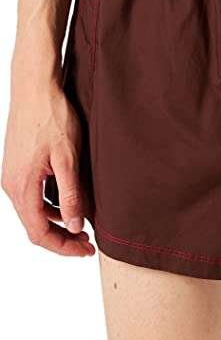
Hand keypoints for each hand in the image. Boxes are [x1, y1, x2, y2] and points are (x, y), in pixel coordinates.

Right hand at [2, 84, 94, 256]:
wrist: (35, 88)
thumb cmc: (52, 118)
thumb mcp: (68, 158)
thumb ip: (71, 194)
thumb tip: (76, 226)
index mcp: (22, 187)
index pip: (40, 233)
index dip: (64, 247)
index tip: (87, 250)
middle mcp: (12, 185)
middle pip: (35, 224)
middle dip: (63, 237)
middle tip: (89, 241)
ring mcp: (13, 174)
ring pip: (34, 209)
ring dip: (58, 220)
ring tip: (84, 223)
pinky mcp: (19, 164)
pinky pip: (34, 194)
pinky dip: (51, 203)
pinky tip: (71, 200)